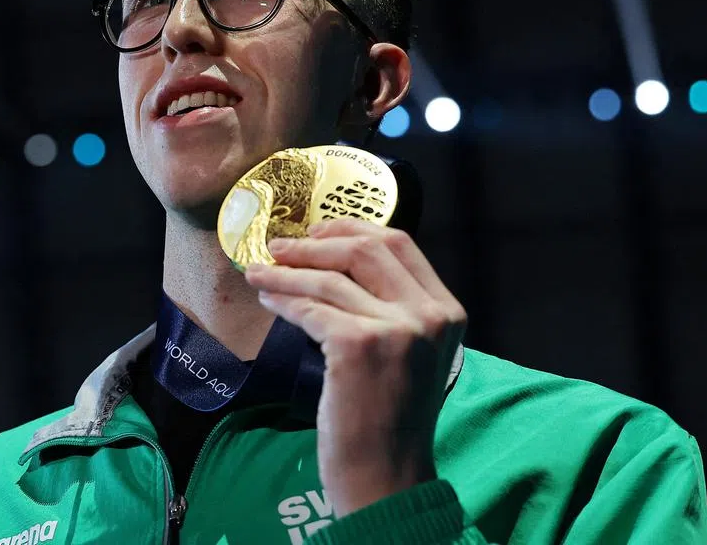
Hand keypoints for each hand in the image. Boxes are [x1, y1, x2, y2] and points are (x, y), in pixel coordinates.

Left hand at [244, 218, 465, 517]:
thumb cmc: (389, 418)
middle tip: (279, 246)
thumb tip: (333, 258)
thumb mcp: (410, 353)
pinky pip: (310, 309)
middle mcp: (429, 315)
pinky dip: (283, 300)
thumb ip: (391, 306)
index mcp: (447, 311)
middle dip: (314, 244)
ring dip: (287, 273)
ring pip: (330, 280)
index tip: (319, 230)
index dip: (353, 229)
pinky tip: (268, 300)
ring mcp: (397, 329)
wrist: (387, 477)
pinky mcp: (359, 346)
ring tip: (258, 273)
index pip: (399, 244)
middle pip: (365, 250)